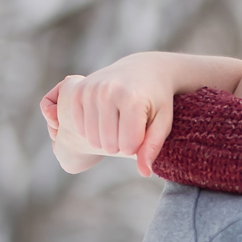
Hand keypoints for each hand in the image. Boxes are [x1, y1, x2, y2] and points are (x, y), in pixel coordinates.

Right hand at [41, 55, 172, 174]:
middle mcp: (109, 92)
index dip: (136, 146)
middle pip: (108, 144)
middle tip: (129, 129)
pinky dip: (92, 131)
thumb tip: (143, 172)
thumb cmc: (157, 100)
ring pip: (92, 139)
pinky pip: (80, 128)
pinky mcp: (78, 92)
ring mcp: (91, 90)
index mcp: (132, 99)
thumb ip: (152, 148)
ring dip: (105, 139)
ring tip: (118, 125)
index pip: (127, 146)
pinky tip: (104, 121)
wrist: (144, 68)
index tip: (142, 133)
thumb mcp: (162, 123)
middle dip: (120, 144)